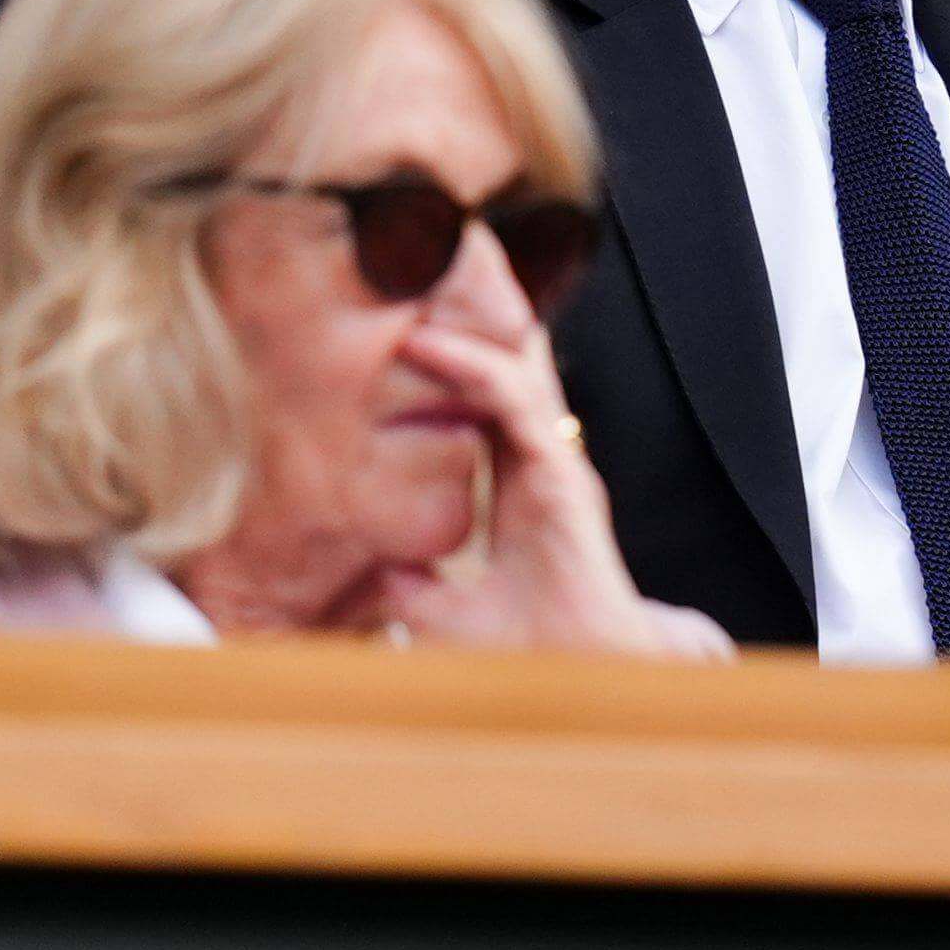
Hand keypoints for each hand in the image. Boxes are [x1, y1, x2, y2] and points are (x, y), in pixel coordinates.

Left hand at [376, 319, 730, 660]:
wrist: (581, 683)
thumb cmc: (528, 650)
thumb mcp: (442, 612)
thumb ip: (410, 583)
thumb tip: (369, 563)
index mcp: (516, 487)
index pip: (482, 404)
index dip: (449, 363)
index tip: (403, 326)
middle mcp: (539, 465)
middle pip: (504, 373)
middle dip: (469, 322)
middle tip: (423, 267)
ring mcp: (554, 466)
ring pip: (512, 372)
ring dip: (463, 328)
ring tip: (417, 285)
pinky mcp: (562, 477)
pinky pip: (518, 404)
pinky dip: (477, 368)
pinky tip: (433, 345)